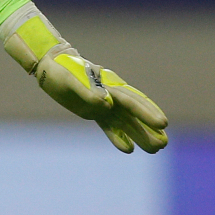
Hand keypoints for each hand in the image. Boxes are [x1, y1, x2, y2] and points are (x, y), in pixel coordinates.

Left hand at [2, 8, 168, 153]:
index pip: (131, 100)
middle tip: (164, 143)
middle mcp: (111, 94)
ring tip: (156, 149)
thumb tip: (108, 105)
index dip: (146, 112)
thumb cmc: (61, 69)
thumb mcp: (70, 79)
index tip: (162, 123)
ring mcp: (105, 103)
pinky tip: (129, 149)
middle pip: (134, 112)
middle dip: (149, 126)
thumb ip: (88, 92)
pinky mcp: (95, 111)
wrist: (50, 66)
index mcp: (108, 83)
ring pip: (126, 121)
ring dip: (140, 134)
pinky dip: (118, 136)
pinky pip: (110, 126)